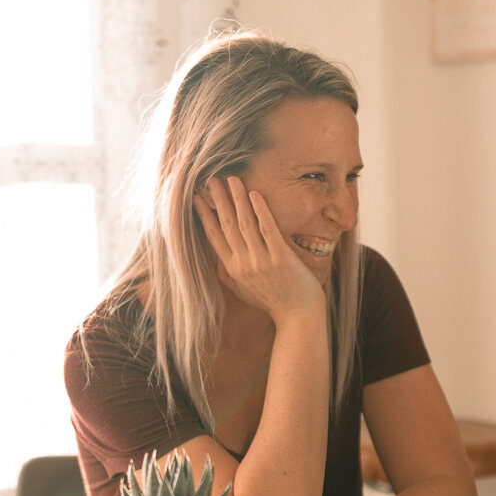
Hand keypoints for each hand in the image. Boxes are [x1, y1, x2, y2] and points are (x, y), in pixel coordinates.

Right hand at [197, 176, 324, 320]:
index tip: (197, 197)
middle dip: (217, 199)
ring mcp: (261, 261)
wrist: (298, 316)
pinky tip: (255, 194)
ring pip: (244, 223)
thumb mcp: (244, 291)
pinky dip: (260, 210)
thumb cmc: (272, 302)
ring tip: (232, 179)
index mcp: (232, 270)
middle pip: (226, 224)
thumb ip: (229, 275)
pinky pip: (268, 229)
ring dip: (237, 198)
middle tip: (211, 179)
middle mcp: (242, 264)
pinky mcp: (280, 259)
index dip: (204, 214)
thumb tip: (217, 260)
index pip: (213, 236)